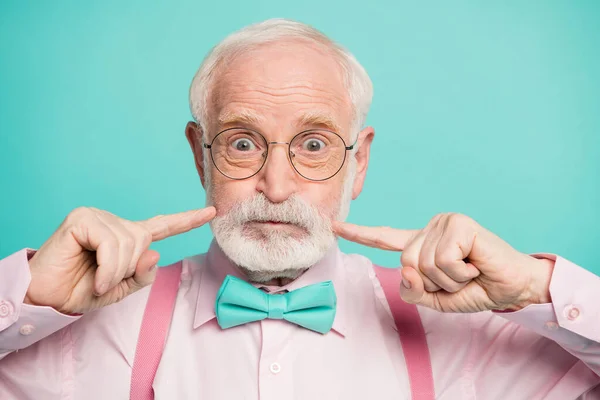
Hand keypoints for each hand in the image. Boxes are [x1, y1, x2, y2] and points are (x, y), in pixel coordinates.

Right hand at [26, 206, 215, 313]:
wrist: (47, 299)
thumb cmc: (80, 291)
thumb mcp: (121, 289)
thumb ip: (142, 274)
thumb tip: (156, 252)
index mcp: (126, 237)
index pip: (162, 226)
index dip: (187, 220)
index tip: (212, 212)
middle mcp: (114, 222)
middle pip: (145, 240)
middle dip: (128, 268)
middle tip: (106, 280)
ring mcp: (97, 217)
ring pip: (130, 243)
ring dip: (116, 271)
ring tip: (98, 280)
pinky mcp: (82, 219)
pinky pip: (111, 244)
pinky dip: (107, 267)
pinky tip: (95, 277)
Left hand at [333, 213, 553, 312]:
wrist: (512, 287)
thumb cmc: (476, 288)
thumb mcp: (435, 298)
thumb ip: (413, 290)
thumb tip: (407, 272)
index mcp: (421, 244)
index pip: (384, 238)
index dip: (359, 234)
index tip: (334, 225)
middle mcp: (429, 229)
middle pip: (406, 263)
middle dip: (433, 283)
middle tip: (459, 278)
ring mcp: (443, 223)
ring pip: (423, 263)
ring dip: (449, 280)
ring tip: (468, 271)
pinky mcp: (459, 224)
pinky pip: (442, 259)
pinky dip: (460, 272)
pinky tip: (475, 264)